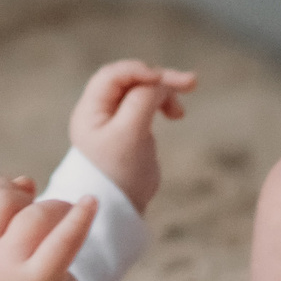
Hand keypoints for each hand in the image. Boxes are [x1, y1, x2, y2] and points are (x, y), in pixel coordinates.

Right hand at [0, 175, 107, 280]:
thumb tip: (24, 181)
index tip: (19, 198)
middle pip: (1, 200)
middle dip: (26, 198)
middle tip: (43, 214)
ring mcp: (8, 271)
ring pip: (35, 215)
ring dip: (57, 209)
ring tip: (67, 220)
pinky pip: (63, 238)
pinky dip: (80, 217)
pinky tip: (90, 203)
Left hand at [70, 59, 194, 210]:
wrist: (120, 210)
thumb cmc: (120, 173)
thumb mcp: (131, 133)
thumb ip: (142, 100)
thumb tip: (158, 82)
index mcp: (90, 110)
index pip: (113, 75)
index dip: (139, 70)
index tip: (163, 80)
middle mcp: (99, 111)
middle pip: (130, 79)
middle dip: (158, 79)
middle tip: (191, 83)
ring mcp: (114, 120)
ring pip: (141, 90)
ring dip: (164, 91)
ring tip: (180, 111)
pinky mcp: (130, 129)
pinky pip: (146, 104)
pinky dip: (162, 103)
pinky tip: (176, 114)